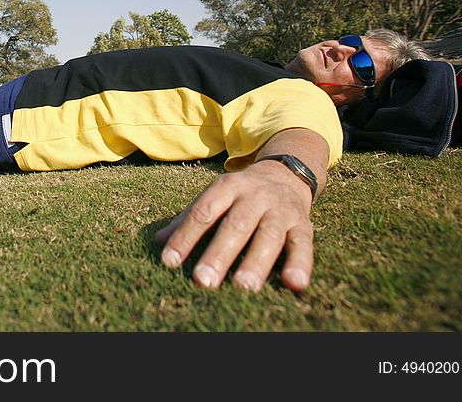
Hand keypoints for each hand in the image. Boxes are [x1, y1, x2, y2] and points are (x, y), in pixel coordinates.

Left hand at [154, 159, 314, 291]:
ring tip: (243, 287)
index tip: (169, 262)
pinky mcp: (303, 224)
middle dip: (218, 254)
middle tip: (203, 281)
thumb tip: (158, 241)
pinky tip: (294, 284)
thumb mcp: (215, 198)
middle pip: (235, 225)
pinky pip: (303, 245)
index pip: (202, 213)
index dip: (185, 237)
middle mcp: (254, 196)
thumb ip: (188, 219)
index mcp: (227, 187)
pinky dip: (301, 264)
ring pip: (269, 236)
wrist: (285, 174)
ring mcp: (280, 210)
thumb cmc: (240, 195)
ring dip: (256, 263)